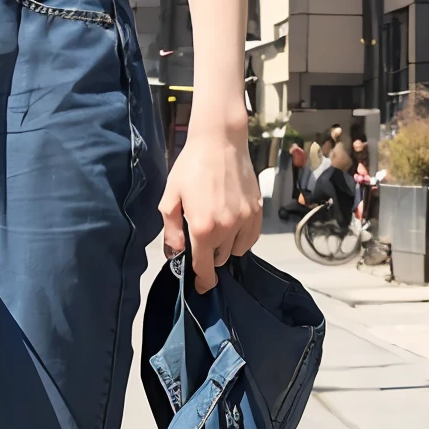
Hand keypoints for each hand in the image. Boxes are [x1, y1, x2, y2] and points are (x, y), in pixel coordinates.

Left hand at [159, 123, 262, 292]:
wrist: (220, 141)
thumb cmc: (191, 167)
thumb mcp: (170, 198)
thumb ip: (172, 230)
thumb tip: (175, 253)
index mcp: (203, 228)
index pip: (204, 267)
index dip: (202, 281)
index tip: (202, 287)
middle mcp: (227, 228)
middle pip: (220, 259)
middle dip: (209, 255)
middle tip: (200, 237)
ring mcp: (246, 220)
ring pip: (236, 250)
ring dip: (225, 247)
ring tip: (216, 227)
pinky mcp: (257, 211)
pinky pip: (250, 238)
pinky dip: (241, 238)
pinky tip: (231, 224)